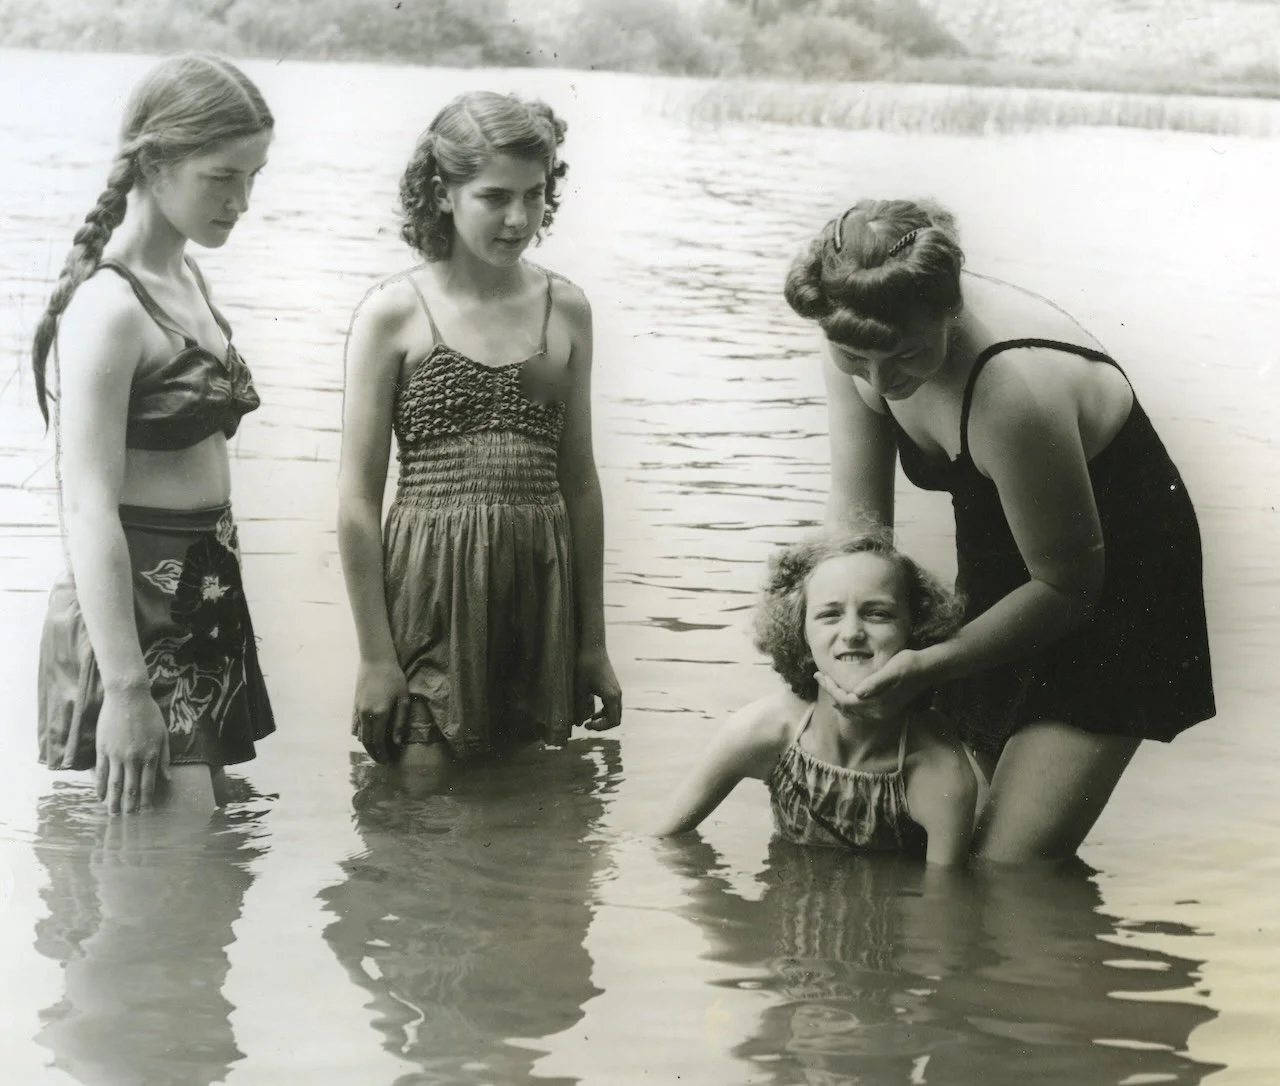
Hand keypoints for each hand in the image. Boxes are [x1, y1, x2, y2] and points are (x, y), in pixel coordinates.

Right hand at [95, 685, 170, 814]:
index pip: (148, 784)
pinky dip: (100, 786)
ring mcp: (117, 755)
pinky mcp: (103, 749)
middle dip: (129, 807)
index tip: (145, 814)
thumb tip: (168, 779)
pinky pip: (101, 772)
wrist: (128, 696)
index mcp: (151, 755)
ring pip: (115, 784)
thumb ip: (164, 758)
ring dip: (113, 801)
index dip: (146, 801)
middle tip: (127, 821)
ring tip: (112, 815)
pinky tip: (100, 797)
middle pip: (130, 788)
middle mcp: (134, 758)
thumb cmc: (149, 714)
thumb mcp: (163, 734)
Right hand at [352, 658, 410, 764]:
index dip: (383, 754)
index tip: (387, 761)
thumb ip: (400, 721)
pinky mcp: (354, 705)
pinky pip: (355, 725)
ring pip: (360, 735)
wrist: (376, 661)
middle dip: (375, 754)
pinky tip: (364, 738)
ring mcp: (358, 711)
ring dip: (367, 746)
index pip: (379, 742)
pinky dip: (359, 735)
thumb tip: (397, 742)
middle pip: (368, 742)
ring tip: (376, 751)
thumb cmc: (394, 678)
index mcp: (380, 715)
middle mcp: (366, 715)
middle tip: (382, 761)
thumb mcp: (402, 699)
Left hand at [575, 647, 621, 731]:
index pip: (612, 721)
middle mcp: (618, 695)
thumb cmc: (585, 666)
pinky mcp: (613, 686)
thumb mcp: (580, 689)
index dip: (600, 728)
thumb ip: (579, 708)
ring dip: (604, 718)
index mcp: (611, 697)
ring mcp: (617, 690)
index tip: (586, 725)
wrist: (593, 647)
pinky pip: (613, 705)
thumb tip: (578, 724)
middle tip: (588, 725)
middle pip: (616, 719)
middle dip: (603, 725)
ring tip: (589, 719)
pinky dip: (605, 711)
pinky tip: (592, 710)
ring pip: (615, 712)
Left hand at [815, 648, 929, 721]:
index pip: (845, 700)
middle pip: (846, 707)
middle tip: (819, 676)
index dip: (830, 688)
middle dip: (831, 691)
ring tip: (827, 683)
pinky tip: (843, 693)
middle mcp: (880, 712)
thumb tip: (857, 694)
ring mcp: (882, 713)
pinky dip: (847, 703)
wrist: (927, 669)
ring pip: (851, 711)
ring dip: (837, 698)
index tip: (819, 674)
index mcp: (879, 703)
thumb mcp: (892, 670)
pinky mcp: (885, 710)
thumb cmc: (909, 664)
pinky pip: (859, 711)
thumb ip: (875, 683)